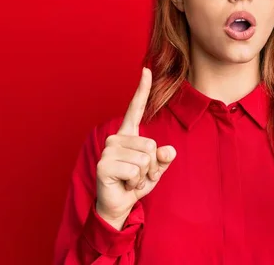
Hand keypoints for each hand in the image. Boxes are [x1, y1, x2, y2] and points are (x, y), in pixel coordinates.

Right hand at [95, 67, 176, 229]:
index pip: (136, 108)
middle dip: (152, 166)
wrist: (118, 205)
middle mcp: (116, 138)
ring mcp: (109, 150)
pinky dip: (136, 182)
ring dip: (144, 175)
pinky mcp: (104, 165)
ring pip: (145, 158)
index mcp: (129, 134)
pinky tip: (125, 184)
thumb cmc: (135, 183)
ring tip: (132, 180)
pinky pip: (136, 170)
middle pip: (151, 145)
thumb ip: (163, 158)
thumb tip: (168, 151)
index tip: (146, 69)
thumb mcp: (156, 170)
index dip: (142, 89)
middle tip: (139, 175)